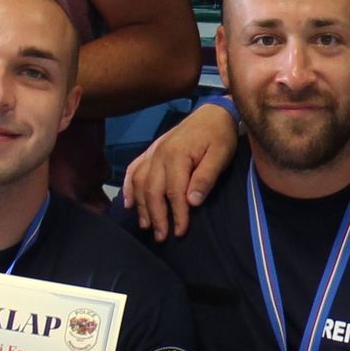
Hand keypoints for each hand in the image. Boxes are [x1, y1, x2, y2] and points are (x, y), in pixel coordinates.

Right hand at [121, 101, 239, 240]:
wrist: (213, 113)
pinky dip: (128, 187)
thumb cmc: (220, 136)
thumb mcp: (221, 155)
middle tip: (161, 237)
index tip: (180, 231)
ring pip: (139, 183)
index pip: (174, 192)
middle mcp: (159, 154)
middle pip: (152, 190)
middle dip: (156, 216)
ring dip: (141, 206)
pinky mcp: (151, 151)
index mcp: (177, 155)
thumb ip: (206, 177)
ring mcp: (152, 152)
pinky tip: (129, 203)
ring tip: (146, 225)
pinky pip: (133, 169)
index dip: (177, 214)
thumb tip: (192, 202)